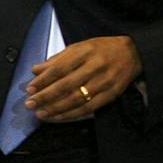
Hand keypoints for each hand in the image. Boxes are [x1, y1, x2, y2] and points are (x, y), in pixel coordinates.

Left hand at [24, 35, 141, 121]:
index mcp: (86, 51)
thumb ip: (58, 59)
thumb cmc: (103, 49)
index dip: (44, 80)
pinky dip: (71, 114)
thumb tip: (36, 69)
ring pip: (77, 99)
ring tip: (41, 113)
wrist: (133, 53)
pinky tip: (58, 116)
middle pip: (66, 85)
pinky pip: (88, 108)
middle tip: (30, 103)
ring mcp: (104, 82)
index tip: (30, 88)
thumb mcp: (80, 47)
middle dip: (46, 96)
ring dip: (56, 108)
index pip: (60, 68)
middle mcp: (95, 66)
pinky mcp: (111, 95)